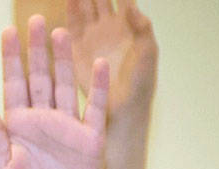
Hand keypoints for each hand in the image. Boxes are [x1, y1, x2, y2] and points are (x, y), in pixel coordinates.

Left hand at [0, 17, 108, 168]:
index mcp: (18, 125)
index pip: (13, 84)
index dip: (10, 58)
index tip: (8, 32)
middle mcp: (42, 119)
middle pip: (39, 76)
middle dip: (36, 49)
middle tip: (35, 19)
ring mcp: (67, 125)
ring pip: (65, 84)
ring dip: (63, 60)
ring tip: (60, 33)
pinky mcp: (90, 137)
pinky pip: (95, 107)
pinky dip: (97, 86)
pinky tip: (98, 63)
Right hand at [67, 0, 155, 121]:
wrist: (121, 108)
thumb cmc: (141, 83)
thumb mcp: (149, 54)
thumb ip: (144, 29)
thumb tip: (133, 7)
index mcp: (128, 23)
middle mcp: (108, 26)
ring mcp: (91, 36)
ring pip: (84, 6)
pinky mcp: (75, 49)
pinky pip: (70, 26)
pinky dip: (69, 11)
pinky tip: (69, 1)